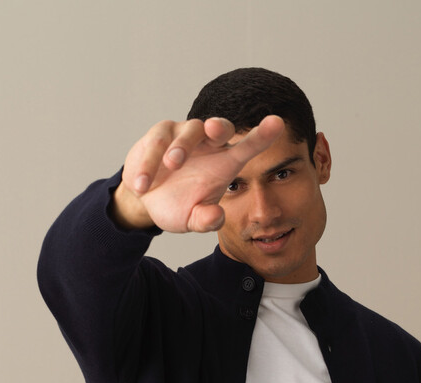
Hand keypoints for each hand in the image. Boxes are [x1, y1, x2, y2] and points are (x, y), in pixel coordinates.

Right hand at [113, 115, 284, 232]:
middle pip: (220, 128)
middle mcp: (208, 144)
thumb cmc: (178, 205)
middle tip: (214, 130)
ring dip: (179, 147)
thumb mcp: (192, 219)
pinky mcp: (160, 134)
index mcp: (224, 163)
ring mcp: (184, 135)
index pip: (247, 147)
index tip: (277, 123)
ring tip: (170, 166)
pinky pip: (157, 142)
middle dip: (219, 126)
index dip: (262, 135)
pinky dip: (149, 162)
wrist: (144, 199)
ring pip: (188, 132)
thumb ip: (205, 221)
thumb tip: (216, 217)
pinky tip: (143, 185)